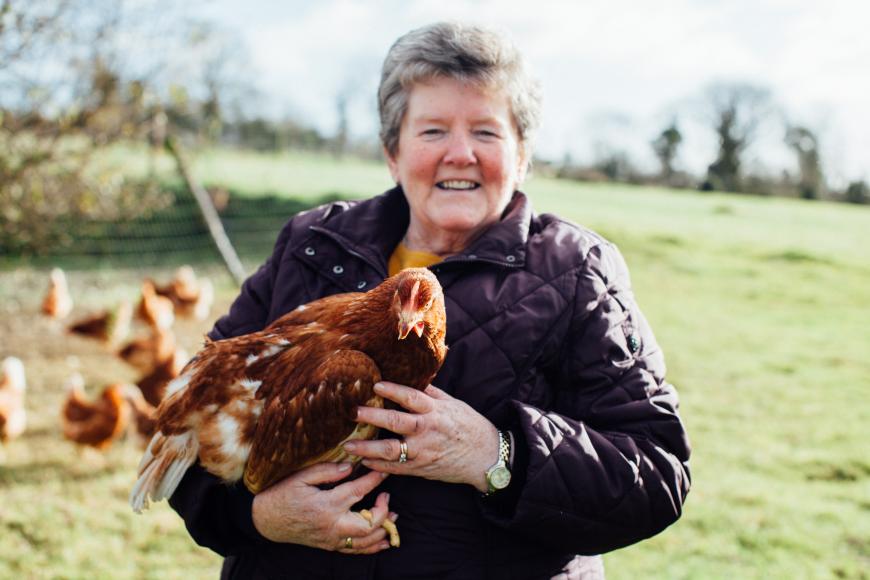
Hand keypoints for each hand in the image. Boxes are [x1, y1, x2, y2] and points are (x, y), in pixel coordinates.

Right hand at [251, 462, 394, 553]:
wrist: (263, 521)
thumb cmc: (280, 495)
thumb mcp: (300, 477)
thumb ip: (327, 471)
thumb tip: (350, 466)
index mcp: (326, 505)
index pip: (359, 491)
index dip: (375, 479)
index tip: (385, 469)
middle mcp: (332, 525)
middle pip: (369, 524)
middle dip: (384, 510)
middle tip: (387, 495)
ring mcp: (331, 539)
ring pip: (366, 542)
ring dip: (383, 530)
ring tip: (394, 517)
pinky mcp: (329, 546)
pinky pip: (355, 551)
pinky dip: (372, 547)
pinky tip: (384, 540)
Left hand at [346, 382, 498, 491]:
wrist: (485, 457)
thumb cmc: (469, 426)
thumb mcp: (453, 404)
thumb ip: (431, 393)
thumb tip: (414, 375)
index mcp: (435, 411)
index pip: (411, 397)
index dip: (393, 390)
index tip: (375, 385)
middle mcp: (427, 430)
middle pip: (395, 422)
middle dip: (372, 417)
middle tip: (354, 412)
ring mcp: (422, 452)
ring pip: (390, 450)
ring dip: (367, 448)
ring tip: (349, 445)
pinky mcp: (420, 469)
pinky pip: (395, 468)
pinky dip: (378, 466)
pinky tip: (363, 462)